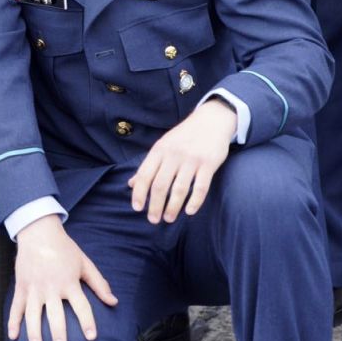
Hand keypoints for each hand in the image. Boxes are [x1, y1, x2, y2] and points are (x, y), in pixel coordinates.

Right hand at [9, 214, 117, 340]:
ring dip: (34, 331)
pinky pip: (16, 307)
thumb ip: (99, 283)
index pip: (81, 306)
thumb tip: (113, 301)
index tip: (91, 336)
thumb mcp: (84, 263)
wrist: (39, 232)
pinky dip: (12, 322)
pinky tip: (13, 335)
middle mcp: (51, 287)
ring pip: (33, 314)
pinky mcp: (22, 287)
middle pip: (55, 313)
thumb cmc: (63, 248)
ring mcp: (34, 288)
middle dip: (58, 332)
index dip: (87, 321)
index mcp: (68, 282)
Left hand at [129, 99, 237, 224]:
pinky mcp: (209, 164)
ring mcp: (192, 159)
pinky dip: (195, 201)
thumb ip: (148, 165)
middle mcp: (174, 155)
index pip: (145, 175)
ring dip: (172, 207)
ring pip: (179, 189)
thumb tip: (131, 184)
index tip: (137, 208)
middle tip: (153, 220)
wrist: (211, 120)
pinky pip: (201, 187)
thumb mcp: (162, 146)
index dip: (139, 193)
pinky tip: (189, 211)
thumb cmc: (183, 136)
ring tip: (168, 218)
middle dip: (154, 205)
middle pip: (160, 185)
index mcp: (159, 150)